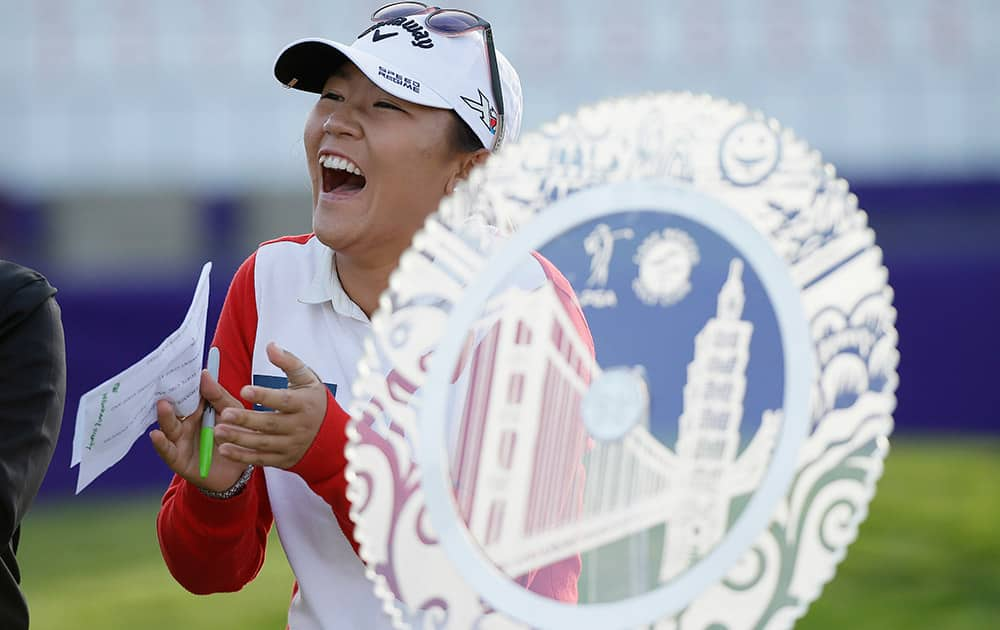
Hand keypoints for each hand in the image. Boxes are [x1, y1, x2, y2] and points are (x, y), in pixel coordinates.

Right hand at [150, 369, 248, 492]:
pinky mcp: (177, 458)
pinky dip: (161, 443)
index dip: (182, 380)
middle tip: (164, 383)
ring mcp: (179, 439)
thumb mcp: (232, 413)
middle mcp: (185, 421)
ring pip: (169, 426)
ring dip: (165, 416)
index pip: (187, 391)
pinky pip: (167, 450)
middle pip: (174, 406)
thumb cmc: (235, 437)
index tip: (177, 366)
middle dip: (170, 395)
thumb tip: (205, 373)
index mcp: (198, 407)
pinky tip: (157, 435)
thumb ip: (219, 396)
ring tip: (163, 405)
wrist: (238, 471)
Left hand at [213, 342, 327, 468]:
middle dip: (246, 420)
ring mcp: (291, 445)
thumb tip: (271, 346)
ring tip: (217, 431)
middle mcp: (298, 426)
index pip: (283, 400)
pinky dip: (242, 456)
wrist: (332, 437)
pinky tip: (224, 449)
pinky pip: (260, 459)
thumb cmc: (314, 402)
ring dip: (239, 438)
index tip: (244, 390)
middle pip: (270, 423)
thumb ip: (289, 362)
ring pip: (262, 443)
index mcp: (304, 404)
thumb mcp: (307, 380)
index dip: (264, 395)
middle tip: (225, 414)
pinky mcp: (283, 459)